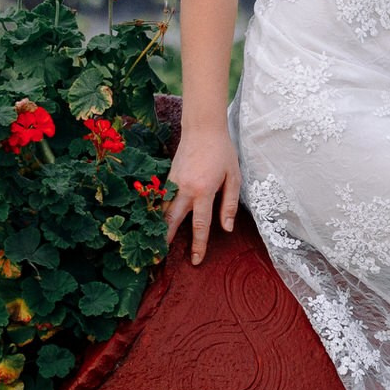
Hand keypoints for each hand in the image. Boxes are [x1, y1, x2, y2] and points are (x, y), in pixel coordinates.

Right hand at [164, 121, 241, 265]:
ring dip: (159, 228)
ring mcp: (173, 182)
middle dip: (166, 241)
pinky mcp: (168, 177)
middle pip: (172, 221)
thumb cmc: (223, 152)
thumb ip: (229, 205)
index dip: (199, 245)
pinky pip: (162, 199)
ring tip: (156, 245)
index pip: (200, 225)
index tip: (196, 260)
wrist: (203, 128)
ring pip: (162, 211)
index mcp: (204, 191)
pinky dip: (159, 213)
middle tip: (158, 259)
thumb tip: (226, 229)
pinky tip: (158, 223)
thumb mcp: (234, 177)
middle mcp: (185, 189)